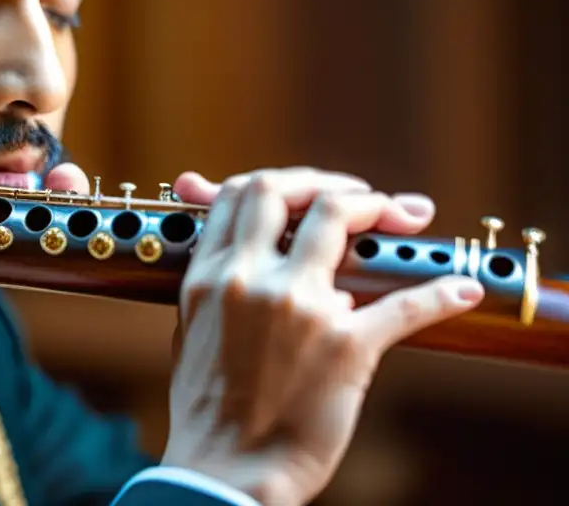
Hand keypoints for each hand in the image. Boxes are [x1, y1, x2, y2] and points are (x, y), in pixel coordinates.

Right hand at [155, 168, 483, 505]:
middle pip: (285, 189)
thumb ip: (213, 285)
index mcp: (211, 276)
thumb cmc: (208, 410)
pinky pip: (404, 305)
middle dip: (326, 183)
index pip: (240, 194)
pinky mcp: (345, 345)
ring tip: (402, 217)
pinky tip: (459, 290)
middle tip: (357, 196)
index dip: (280, 182)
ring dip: (377, 209)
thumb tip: (240, 258)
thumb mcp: (191, 332)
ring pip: (339, 217)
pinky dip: (439, 293)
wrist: (226, 470)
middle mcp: (251, 279)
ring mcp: (299, 307)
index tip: (306, 192)